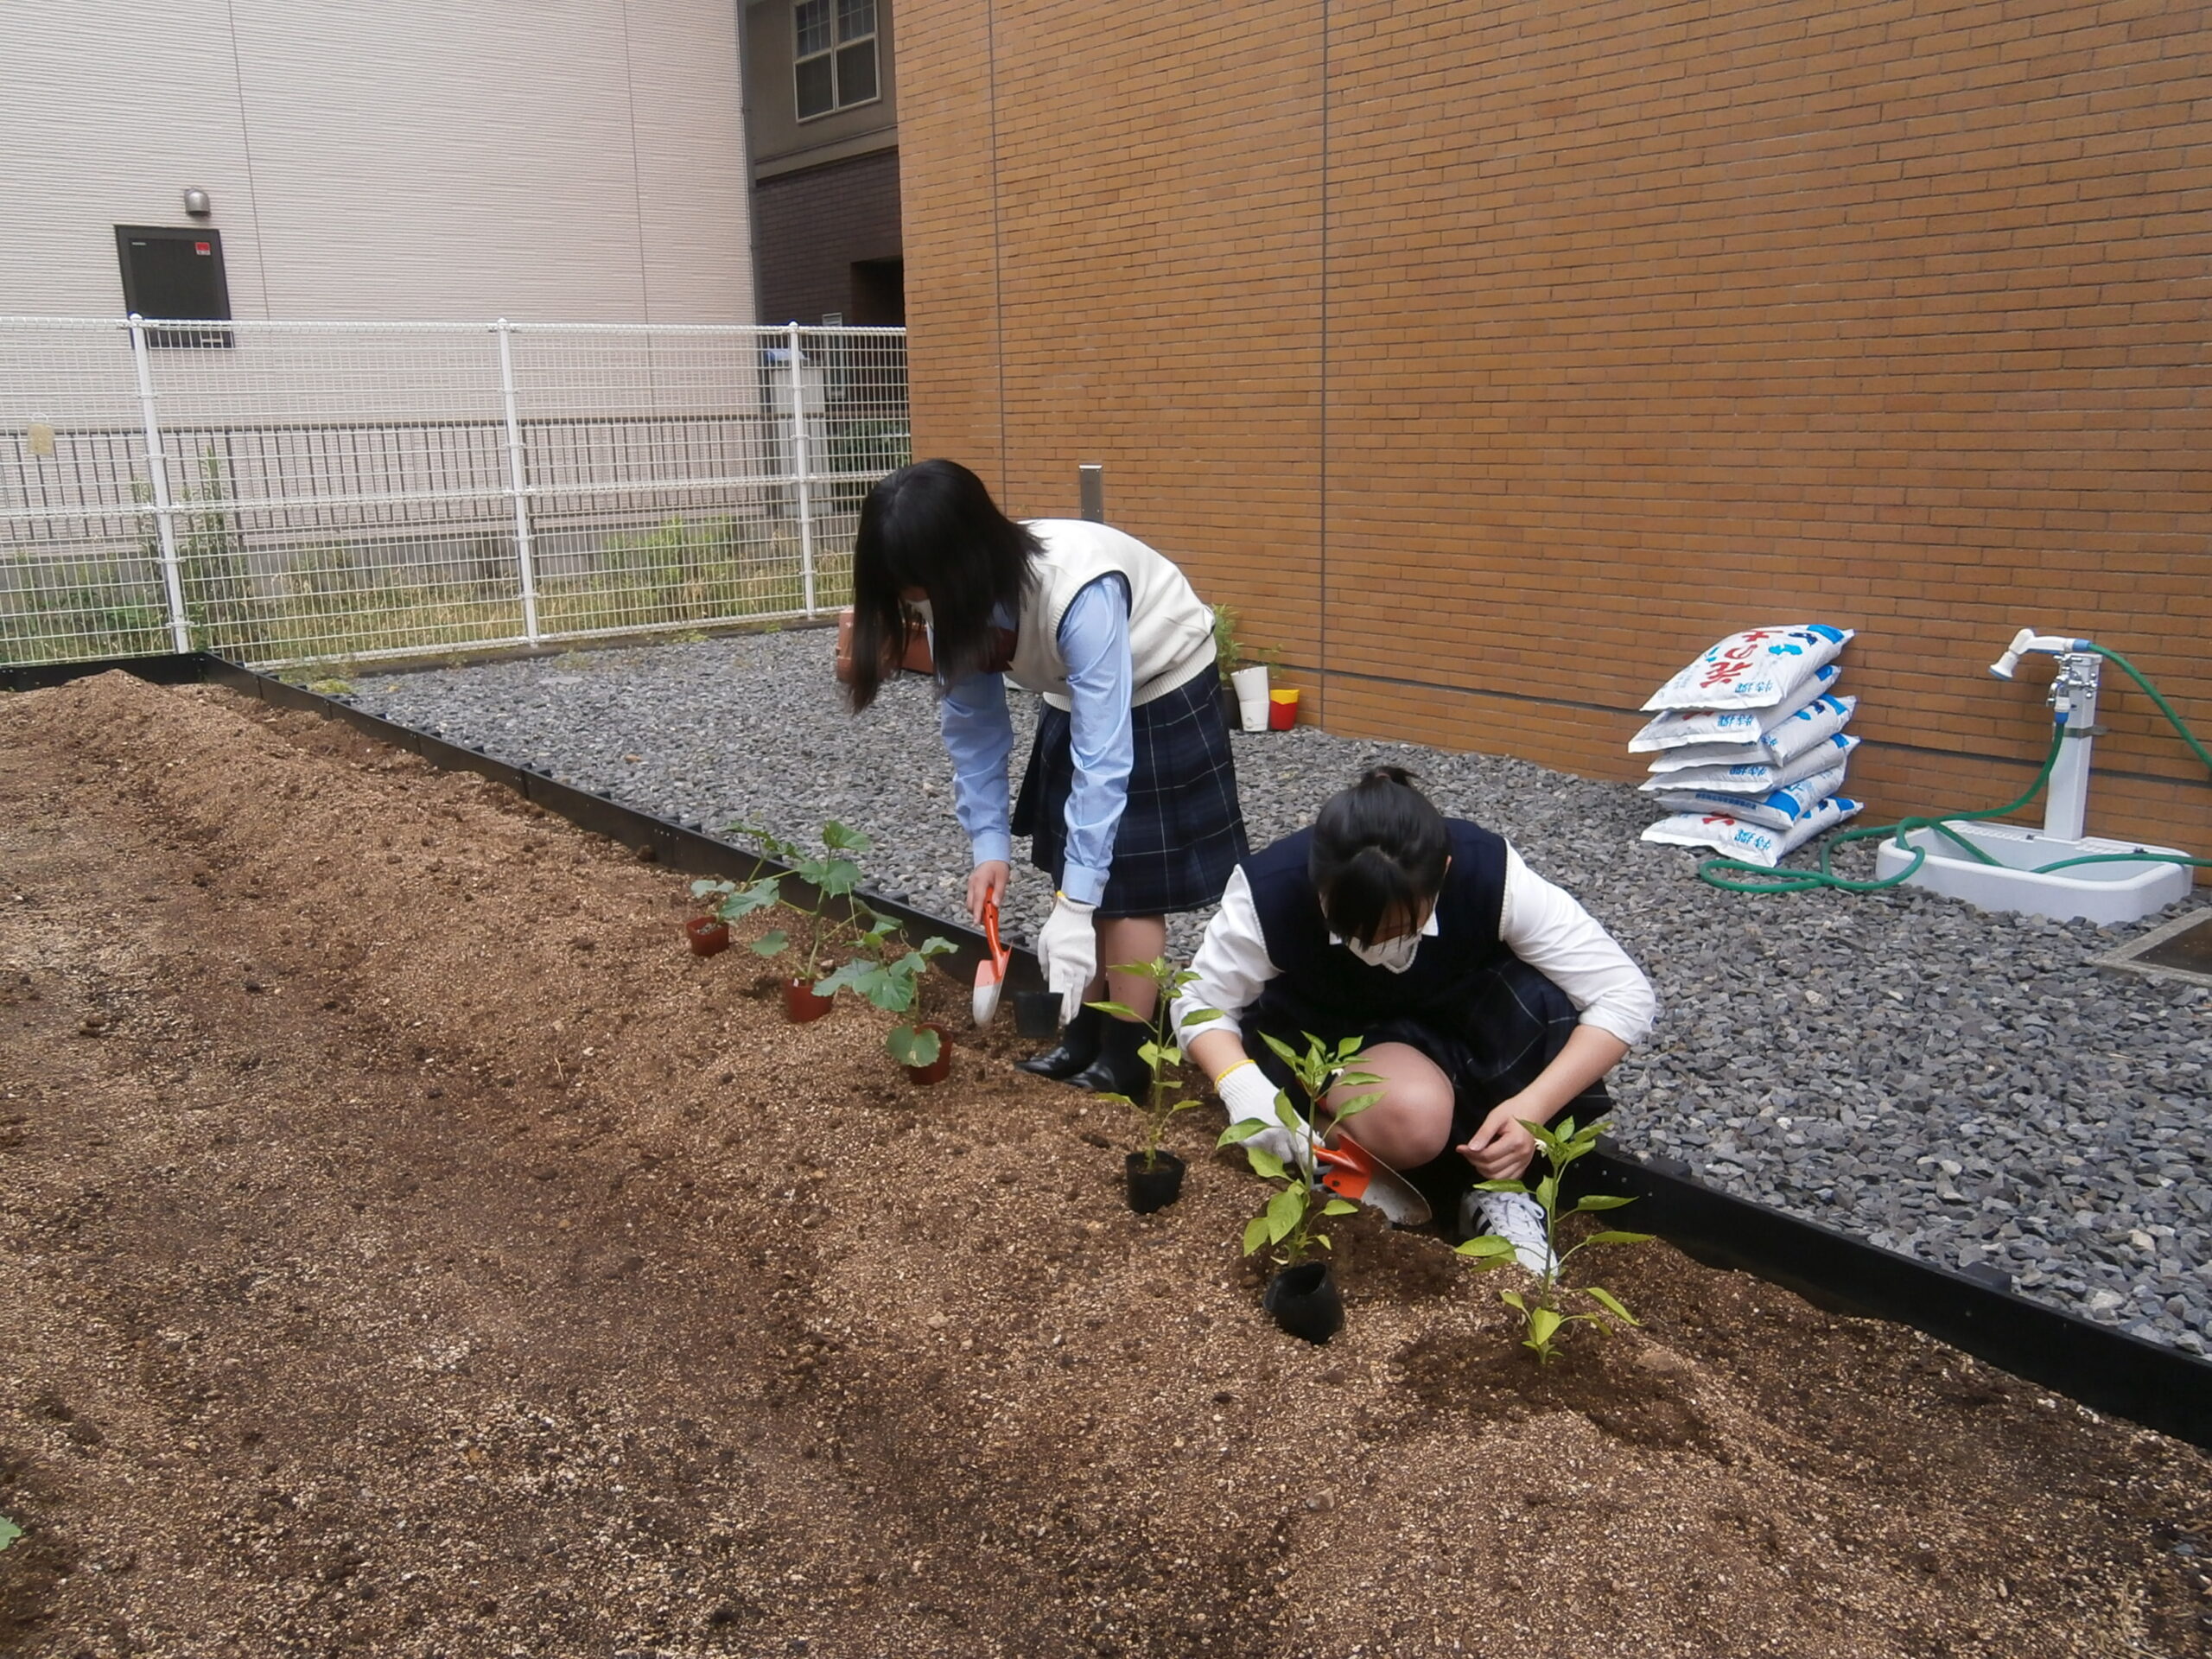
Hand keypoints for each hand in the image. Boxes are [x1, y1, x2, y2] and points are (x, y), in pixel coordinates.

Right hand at [966, 860, 1009, 924]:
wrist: (991, 856)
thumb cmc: (998, 866)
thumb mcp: (1003, 878)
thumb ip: (999, 892)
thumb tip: (995, 904)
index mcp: (980, 881)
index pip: (977, 900)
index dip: (977, 913)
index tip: (977, 922)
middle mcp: (972, 884)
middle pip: (971, 905)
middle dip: (978, 913)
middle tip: (989, 919)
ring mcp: (970, 885)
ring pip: (971, 903)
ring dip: (979, 909)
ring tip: (991, 909)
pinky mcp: (971, 887)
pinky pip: (973, 899)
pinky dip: (979, 904)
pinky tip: (987, 903)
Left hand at [1036, 893, 1098, 1022]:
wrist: (1077, 915)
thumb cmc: (1057, 929)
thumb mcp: (1043, 945)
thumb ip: (1045, 964)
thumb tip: (1047, 977)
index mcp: (1059, 963)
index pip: (1058, 989)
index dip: (1058, 1005)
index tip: (1057, 1016)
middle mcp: (1074, 967)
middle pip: (1071, 993)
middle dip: (1068, 1009)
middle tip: (1064, 1022)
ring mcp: (1085, 966)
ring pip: (1080, 989)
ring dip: (1075, 1002)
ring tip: (1072, 1015)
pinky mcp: (1092, 964)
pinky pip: (1086, 980)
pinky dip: (1081, 989)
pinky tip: (1077, 996)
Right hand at [1217, 1063, 1306, 1170]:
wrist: (1243, 1090)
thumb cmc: (1268, 1098)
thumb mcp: (1290, 1111)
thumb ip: (1304, 1129)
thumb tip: (1319, 1144)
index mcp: (1290, 1126)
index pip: (1303, 1150)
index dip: (1309, 1162)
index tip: (1312, 1167)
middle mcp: (1276, 1135)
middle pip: (1287, 1158)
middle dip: (1288, 1154)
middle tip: (1283, 1142)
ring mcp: (1261, 1140)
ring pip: (1271, 1158)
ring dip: (1272, 1151)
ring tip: (1268, 1134)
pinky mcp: (1247, 1143)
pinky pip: (1257, 1153)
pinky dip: (1259, 1148)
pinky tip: (1257, 1134)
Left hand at [1457, 1097, 1539, 1181]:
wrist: (1532, 1110)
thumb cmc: (1513, 1110)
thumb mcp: (1495, 1116)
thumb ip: (1483, 1133)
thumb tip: (1471, 1148)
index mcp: (1515, 1142)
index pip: (1488, 1156)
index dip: (1470, 1154)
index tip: (1460, 1147)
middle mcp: (1522, 1155)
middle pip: (1492, 1168)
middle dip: (1475, 1161)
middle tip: (1467, 1152)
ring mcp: (1525, 1162)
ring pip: (1499, 1177)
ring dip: (1483, 1170)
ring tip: (1476, 1158)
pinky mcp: (1525, 1165)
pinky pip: (1507, 1178)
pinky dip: (1495, 1175)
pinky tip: (1487, 1164)